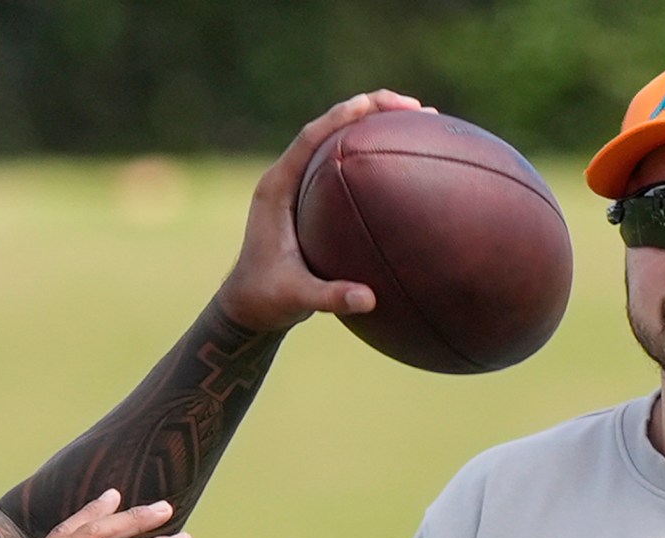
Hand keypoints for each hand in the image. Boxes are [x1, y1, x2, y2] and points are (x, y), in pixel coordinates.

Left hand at [216, 89, 433, 334]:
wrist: (247, 307)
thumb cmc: (265, 300)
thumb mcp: (296, 299)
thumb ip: (329, 298)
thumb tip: (369, 299)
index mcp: (275, 189)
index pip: (310, 138)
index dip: (340, 116)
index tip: (372, 103)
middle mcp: (285, 179)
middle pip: (329, 128)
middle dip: (369, 110)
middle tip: (414, 107)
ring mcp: (298, 186)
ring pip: (338, 142)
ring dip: (374, 127)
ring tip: (418, 121)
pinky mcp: (310, 197)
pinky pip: (344, 165)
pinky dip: (372, 156)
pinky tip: (404, 159)